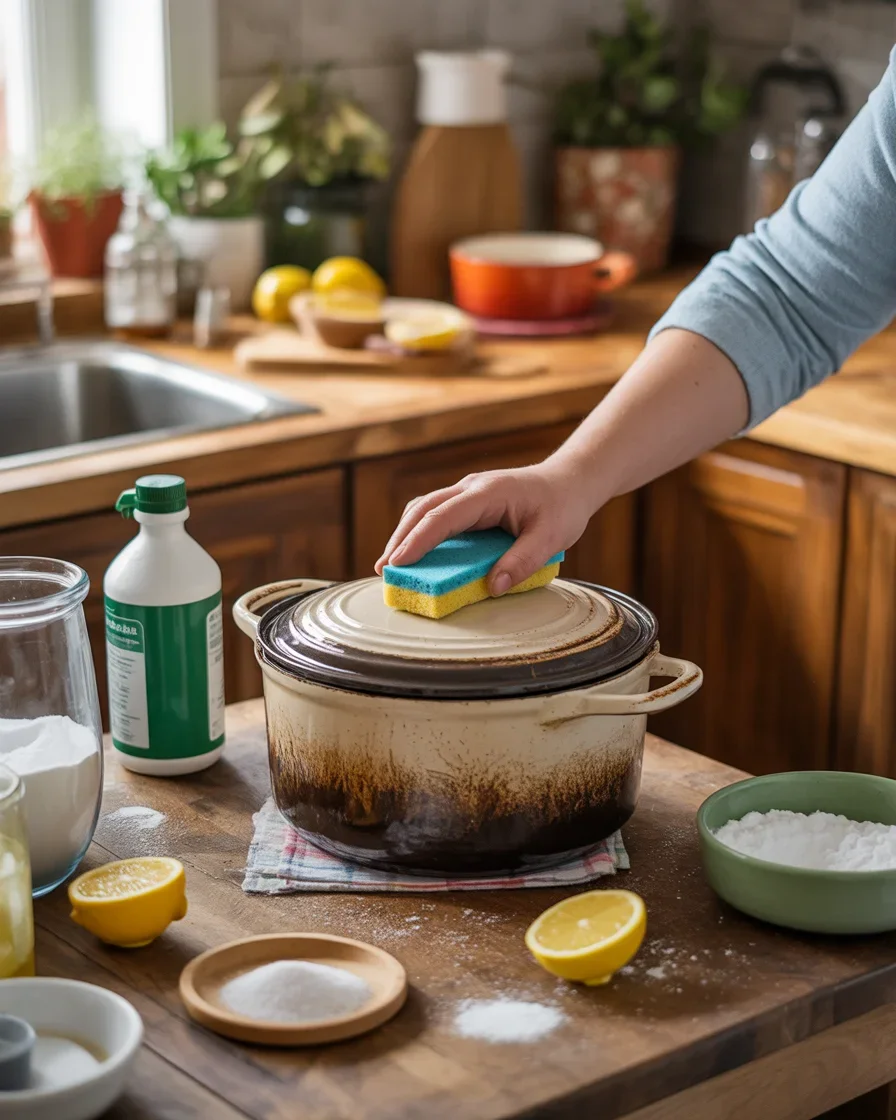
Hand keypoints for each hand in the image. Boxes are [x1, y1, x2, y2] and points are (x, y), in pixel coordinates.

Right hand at [374, 461, 596, 595]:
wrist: (569, 482)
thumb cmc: (562, 508)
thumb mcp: (550, 538)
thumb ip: (522, 562)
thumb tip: (493, 586)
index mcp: (488, 493)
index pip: (443, 516)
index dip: (417, 540)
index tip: (397, 563)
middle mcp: (471, 487)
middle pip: (423, 508)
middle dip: (400, 538)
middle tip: (384, 569)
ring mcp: (467, 491)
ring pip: (424, 507)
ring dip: (405, 533)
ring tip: (391, 564)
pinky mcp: (468, 500)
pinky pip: (435, 512)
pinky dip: (419, 530)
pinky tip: (413, 552)